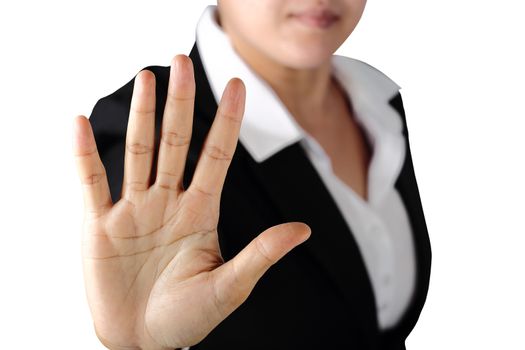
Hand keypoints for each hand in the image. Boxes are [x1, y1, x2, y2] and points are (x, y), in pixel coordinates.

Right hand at [73, 55, 310, 349]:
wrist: (143, 341)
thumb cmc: (188, 318)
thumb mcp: (229, 287)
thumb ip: (261, 254)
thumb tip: (304, 228)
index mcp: (201, 212)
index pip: (216, 156)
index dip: (227, 121)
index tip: (238, 85)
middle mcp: (168, 202)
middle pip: (176, 142)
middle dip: (181, 103)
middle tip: (183, 62)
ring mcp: (134, 210)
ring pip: (139, 151)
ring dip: (141, 114)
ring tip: (147, 77)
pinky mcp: (100, 225)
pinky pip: (90, 181)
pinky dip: (84, 153)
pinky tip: (81, 122)